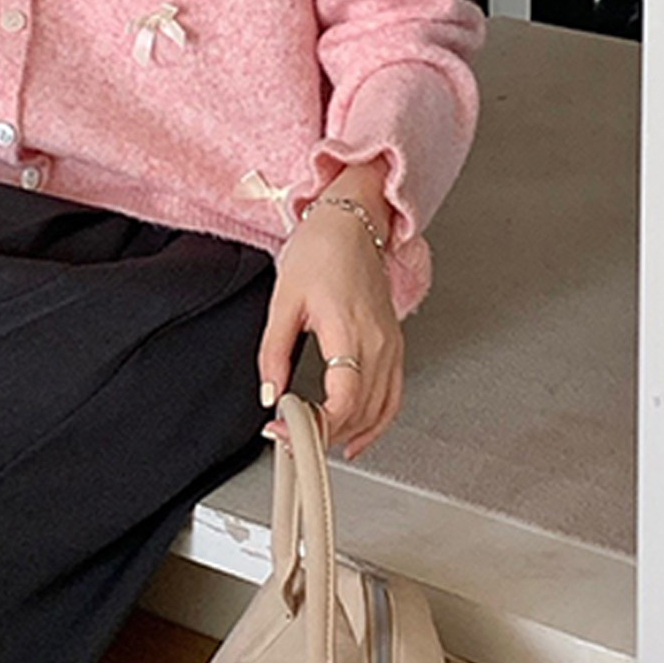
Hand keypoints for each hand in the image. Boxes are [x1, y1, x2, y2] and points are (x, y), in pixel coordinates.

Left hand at [256, 169, 402, 460]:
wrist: (352, 220)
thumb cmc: (321, 248)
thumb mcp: (284, 298)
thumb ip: (274, 352)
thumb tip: (269, 393)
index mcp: (349, 330)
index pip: (342, 402)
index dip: (315, 427)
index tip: (284, 430)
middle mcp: (377, 342)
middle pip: (360, 412)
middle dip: (324, 435)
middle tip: (290, 439)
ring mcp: (390, 344)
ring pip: (380, 410)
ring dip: (350, 435)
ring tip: (316, 442)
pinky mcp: (394, 343)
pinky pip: (393, 395)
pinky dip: (377, 422)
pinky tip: (356, 435)